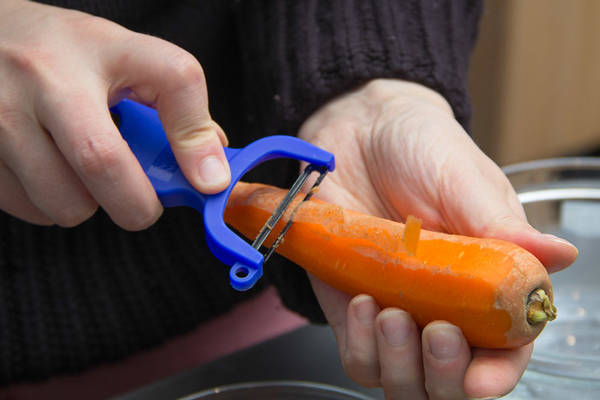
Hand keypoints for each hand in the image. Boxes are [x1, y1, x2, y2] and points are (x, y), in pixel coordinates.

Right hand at [0, 0, 229, 229]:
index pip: (173, 78)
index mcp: (102, 48)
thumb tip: (208, 171)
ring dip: (87, 205)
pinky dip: (49, 205)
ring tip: (82, 174)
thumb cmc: (66, 54)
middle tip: (141, 203)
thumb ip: (174, 107)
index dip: (195, 139)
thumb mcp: (125, 58)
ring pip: (65, 201)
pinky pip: (28, 208)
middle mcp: (45, 75)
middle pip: (103, 162)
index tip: (207, 180)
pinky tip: (48, 171)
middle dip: (136, 205)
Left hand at [298, 79, 577, 398]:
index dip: (495, 374)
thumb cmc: (421, 150)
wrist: (359, 132)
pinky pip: (358, 357)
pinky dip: (360, 345)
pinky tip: (363, 301)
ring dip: (398, 362)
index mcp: (487, 283)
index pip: (504, 350)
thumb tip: (560, 258)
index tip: (479, 378)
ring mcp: (395, 312)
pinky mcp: (351, 308)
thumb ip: (502, 227)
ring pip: (400, 380)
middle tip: (437, 332)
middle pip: (449, 382)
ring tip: (390, 312)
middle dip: (444, 375)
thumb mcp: (464, 182)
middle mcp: (443, 307)